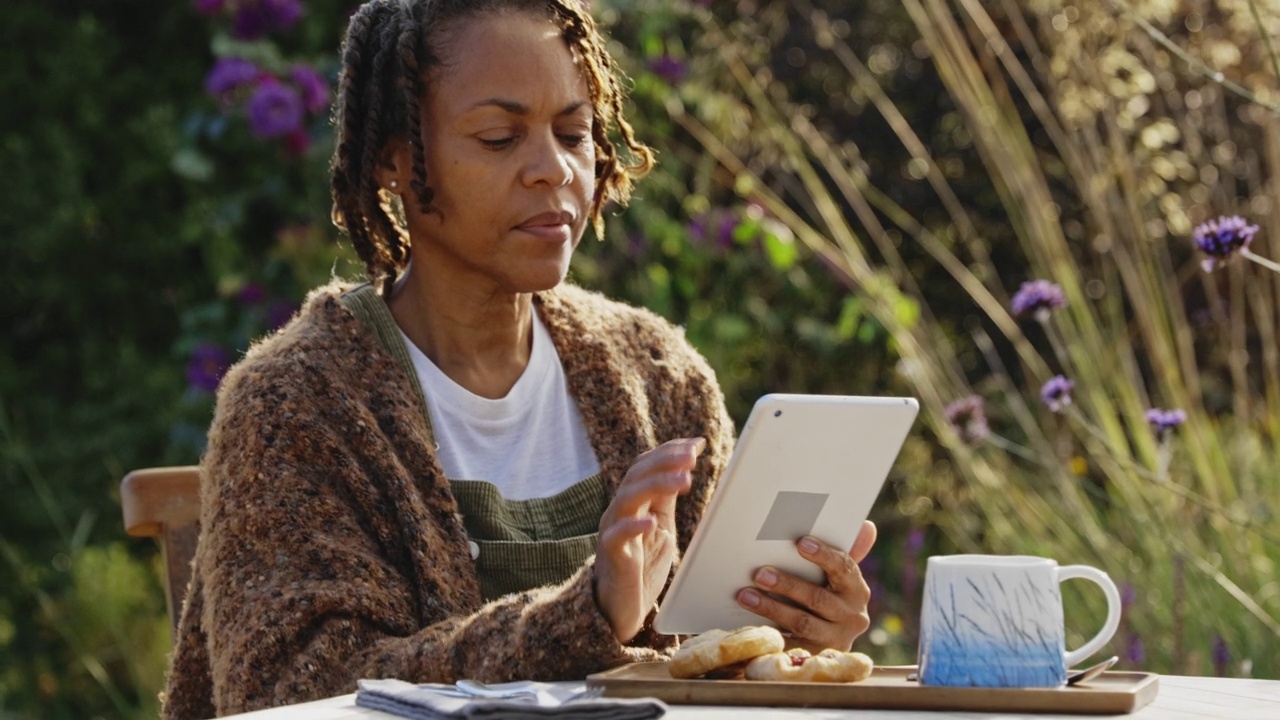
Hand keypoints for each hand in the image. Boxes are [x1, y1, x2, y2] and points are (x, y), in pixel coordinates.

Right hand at [594, 437, 703, 642]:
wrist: (622, 608)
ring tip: (684, 481)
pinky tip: (651, 521)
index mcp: (633, 502)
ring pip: (627, 498)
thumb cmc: (642, 564)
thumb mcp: (661, 525)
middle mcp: (619, 511)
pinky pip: (617, 537)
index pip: (645, 466)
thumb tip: (687, 463)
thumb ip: (668, 497)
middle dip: (665, 462)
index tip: (695, 443)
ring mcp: (612, 531)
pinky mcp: (611, 556)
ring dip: (656, 485)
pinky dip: (633, 526)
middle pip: (636, 475)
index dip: (668, 451)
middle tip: (692, 457)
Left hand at [735, 520, 877, 651]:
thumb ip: (846, 552)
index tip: (800, 542)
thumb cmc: (829, 596)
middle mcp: (852, 617)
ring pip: (802, 622)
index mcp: (857, 590)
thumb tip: (866, 525)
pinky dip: (770, 632)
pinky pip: (790, 645)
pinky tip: (750, 623)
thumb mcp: (838, 577)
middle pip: (817, 598)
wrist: (831, 643)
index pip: (844, 568)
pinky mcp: (816, 656)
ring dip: (771, 608)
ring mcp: (835, 639)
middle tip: (760, 573)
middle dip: (787, 584)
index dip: (823, 555)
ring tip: (746, 596)